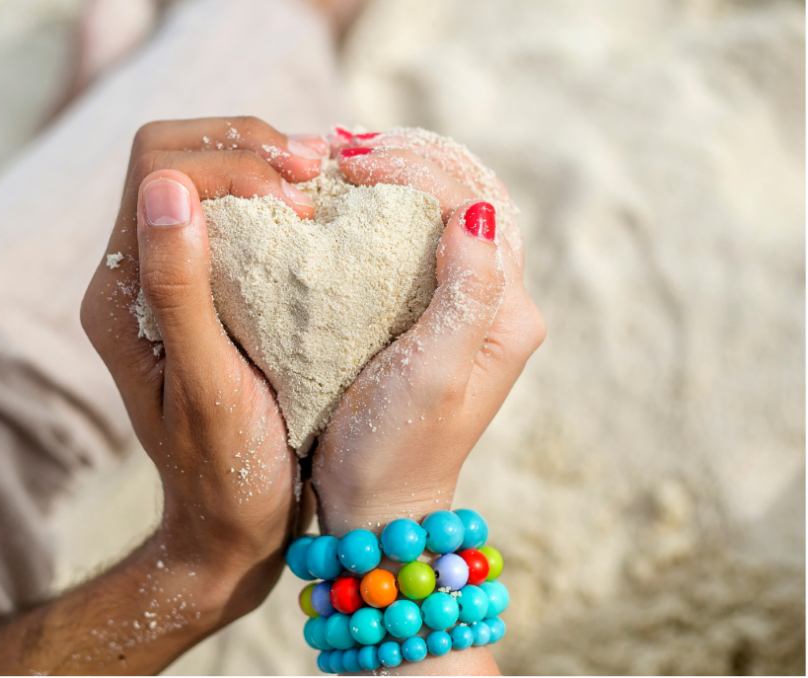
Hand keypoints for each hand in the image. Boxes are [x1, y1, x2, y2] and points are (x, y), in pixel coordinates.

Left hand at [80, 117, 326, 625]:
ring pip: (202, 175)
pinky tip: (312, 213)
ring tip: (320, 187)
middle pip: (174, 155)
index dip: (229, 159)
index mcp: (120, 293)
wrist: (230, 528)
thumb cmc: (227, 471)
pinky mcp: (202, 294)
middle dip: (246, 146)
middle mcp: (133, 277)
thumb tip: (167, 186)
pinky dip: (271, 196)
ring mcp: (166, 283)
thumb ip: (180, 289)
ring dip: (261, 165)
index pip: (158, 167)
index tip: (296, 197)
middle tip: (316, 175)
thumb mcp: (207, 385)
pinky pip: (228, 213)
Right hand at [312, 129, 545, 534]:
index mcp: (508, 312)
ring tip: (345, 162)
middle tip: (346, 149)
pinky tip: (350, 201)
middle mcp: (497, 304)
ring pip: (443, 215)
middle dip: (411, 161)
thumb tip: (475, 213)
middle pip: (467, 199)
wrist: (377, 504)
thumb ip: (466, 294)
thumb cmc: (397, 447)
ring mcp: (465, 309)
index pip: (475, 205)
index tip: (353, 164)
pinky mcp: (431, 318)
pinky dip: (387, 211)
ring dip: (400, 180)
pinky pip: (419, 244)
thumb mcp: (435, 373)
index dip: (417, 169)